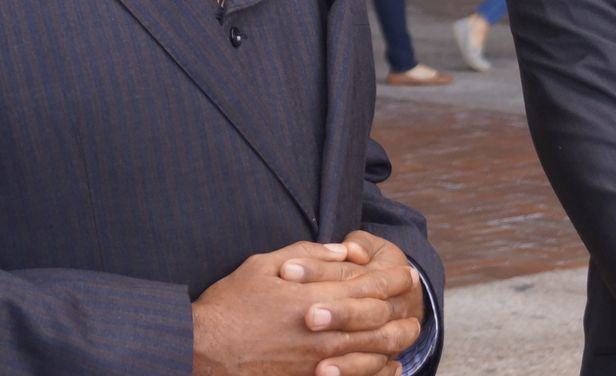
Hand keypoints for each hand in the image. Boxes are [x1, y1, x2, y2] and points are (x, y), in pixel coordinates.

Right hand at [191, 241, 419, 375]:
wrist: (202, 353)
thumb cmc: (230, 307)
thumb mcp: (264, 265)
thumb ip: (309, 255)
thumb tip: (344, 251)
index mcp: (319, 300)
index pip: (372, 287)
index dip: (394, 278)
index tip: (406, 272)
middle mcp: (327, 335)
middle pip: (383, 323)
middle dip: (403, 309)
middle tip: (413, 300)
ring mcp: (321, 363)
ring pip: (376, 355)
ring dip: (396, 341)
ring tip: (407, 331)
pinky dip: (378, 372)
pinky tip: (386, 365)